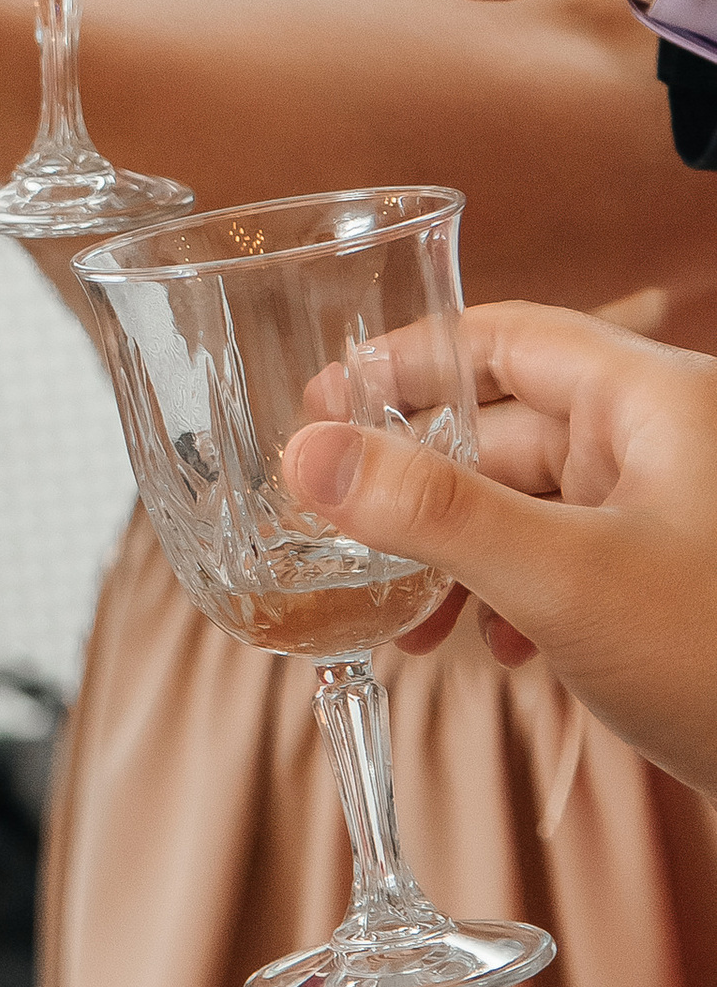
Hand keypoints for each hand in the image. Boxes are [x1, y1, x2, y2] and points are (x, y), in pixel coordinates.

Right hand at [279, 301, 716, 798]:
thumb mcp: (564, 581)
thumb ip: (433, 512)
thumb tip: (308, 455)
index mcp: (655, 399)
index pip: (506, 336)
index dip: (408, 360)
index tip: (324, 398)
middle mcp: (667, 441)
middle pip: (508, 429)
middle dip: (423, 490)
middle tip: (337, 534)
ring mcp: (676, 512)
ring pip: (533, 503)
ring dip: (462, 556)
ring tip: (409, 621)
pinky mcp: (677, 579)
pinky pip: (571, 556)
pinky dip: (517, 593)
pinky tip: (497, 650)